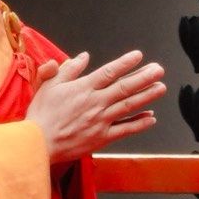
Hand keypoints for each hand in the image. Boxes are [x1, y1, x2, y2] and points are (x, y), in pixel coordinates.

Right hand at [26, 50, 167, 165]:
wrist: (37, 143)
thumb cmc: (41, 114)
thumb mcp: (49, 85)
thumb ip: (68, 69)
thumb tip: (83, 56)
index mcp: (83, 88)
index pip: (109, 72)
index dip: (125, 63)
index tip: (139, 56)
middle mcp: (95, 103)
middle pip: (125, 87)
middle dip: (144, 77)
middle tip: (159, 70)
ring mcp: (101, 121)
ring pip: (129, 106)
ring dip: (147, 96)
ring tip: (161, 88)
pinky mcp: (102, 137)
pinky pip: (125, 129)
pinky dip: (139, 123)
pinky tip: (151, 117)